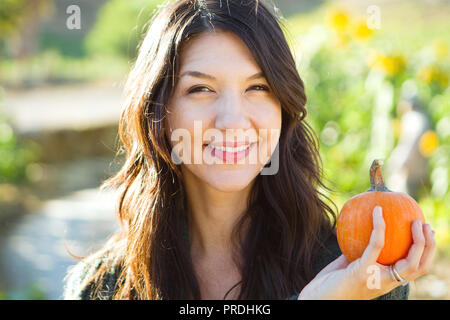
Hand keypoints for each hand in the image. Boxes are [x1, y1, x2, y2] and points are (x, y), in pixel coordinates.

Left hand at [298, 206, 435, 299]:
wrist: (319, 297)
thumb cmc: (332, 281)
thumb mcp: (350, 264)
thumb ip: (361, 251)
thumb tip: (364, 227)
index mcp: (386, 280)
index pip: (415, 269)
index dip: (426, 252)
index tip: (426, 233)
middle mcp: (386, 282)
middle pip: (419, 267)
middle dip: (428, 246)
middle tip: (424, 224)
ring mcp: (376, 279)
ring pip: (408, 262)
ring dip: (417, 240)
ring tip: (414, 221)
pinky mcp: (362, 271)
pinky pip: (375, 246)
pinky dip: (379, 227)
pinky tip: (376, 212)